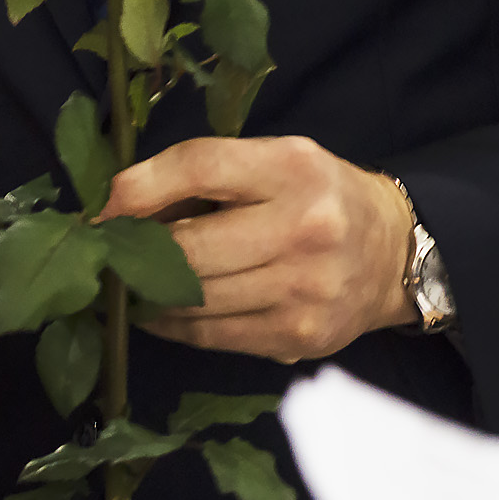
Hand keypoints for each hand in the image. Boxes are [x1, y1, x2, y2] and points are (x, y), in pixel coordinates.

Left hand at [99, 138, 413, 363]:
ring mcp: (302, 291)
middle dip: (138, 252)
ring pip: (193, 299)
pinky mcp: (296, 338)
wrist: (394, 255)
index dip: (140, 188)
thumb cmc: (318, 197)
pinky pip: (210, 336)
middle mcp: (304, 229)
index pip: (200, 167)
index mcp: (292, 169)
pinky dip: (173, 323)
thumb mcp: (276, 161)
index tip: (104, 208)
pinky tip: (160, 309)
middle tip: (109, 253)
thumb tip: (120, 203)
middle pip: (189, 248)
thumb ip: (208, 173)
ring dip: (148, 293)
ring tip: (128, 281)